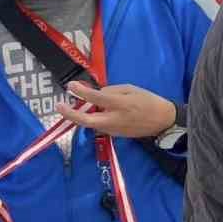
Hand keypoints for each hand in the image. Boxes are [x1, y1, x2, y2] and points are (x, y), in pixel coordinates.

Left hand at [56, 82, 176, 137]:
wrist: (163, 121)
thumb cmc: (149, 101)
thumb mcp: (132, 89)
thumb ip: (112, 90)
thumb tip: (95, 94)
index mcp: (120, 104)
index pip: (96, 97)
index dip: (81, 91)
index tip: (71, 86)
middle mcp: (114, 119)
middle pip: (86, 120)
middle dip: (71, 114)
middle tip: (59, 106)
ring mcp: (114, 129)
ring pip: (91, 123)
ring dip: (83, 115)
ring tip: (79, 105)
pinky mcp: (115, 135)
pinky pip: (99, 126)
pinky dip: (94, 118)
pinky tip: (98, 112)